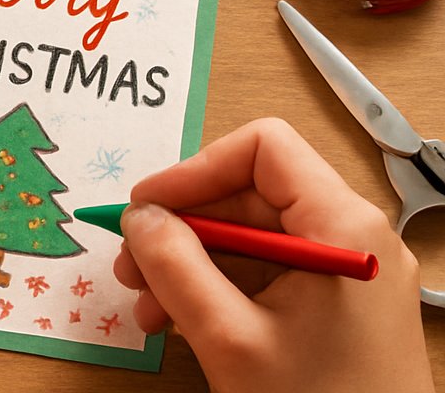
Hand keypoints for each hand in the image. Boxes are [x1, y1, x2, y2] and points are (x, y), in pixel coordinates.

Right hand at [115, 117, 433, 392]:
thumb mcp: (229, 336)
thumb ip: (176, 265)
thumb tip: (139, 216)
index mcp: (343, 227)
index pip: (262, 149)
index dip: (195, 169)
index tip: (146, 208)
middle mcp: (353, 238)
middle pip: (249, 194)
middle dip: (182, 226)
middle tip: (132, 263)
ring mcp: (348, 273)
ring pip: (252, 237)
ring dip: (191, 263)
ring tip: (149, 307)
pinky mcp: (340, 306)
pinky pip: (269, 273)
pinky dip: (220, 288)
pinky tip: (180, 320)